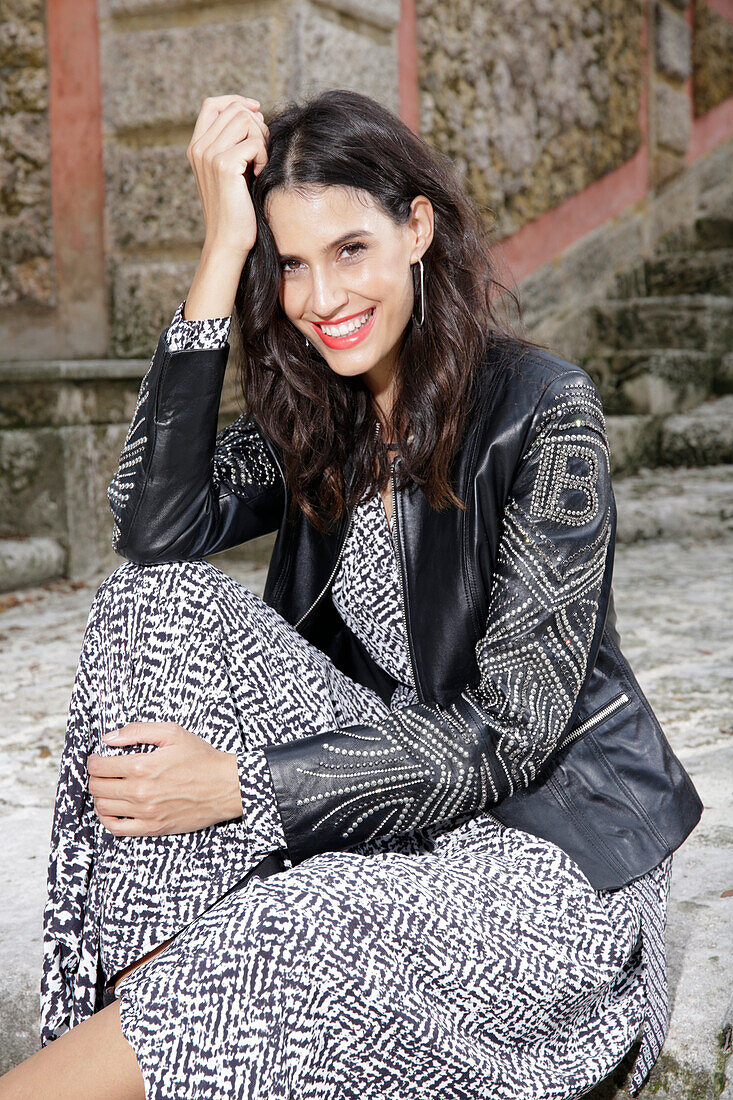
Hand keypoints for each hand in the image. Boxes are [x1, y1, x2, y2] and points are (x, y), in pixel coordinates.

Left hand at [87, 722, 243, 836]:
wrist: (226, 786)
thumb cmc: (202, 759)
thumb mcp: (173, 733)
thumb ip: (138, 731)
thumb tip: (111, 737)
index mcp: (143, 766)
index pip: (100, 766)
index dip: (93, 760)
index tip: (97, 758)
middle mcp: (141, 791)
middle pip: (98, 786)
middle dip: (94, 776)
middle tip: (101, 771)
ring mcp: (146, 812)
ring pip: (104, 806)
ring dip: (99, 795)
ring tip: (107, 787)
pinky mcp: (153, 827)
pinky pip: (117, 828)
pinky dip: (107, 818)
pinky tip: (111, 809)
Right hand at [187, 93, 269, 260]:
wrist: (228, 239)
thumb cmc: (236, 208)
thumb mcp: (233, 169)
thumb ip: (235, 142)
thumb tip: (256, 113)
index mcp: (197, 147)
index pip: (213, 104)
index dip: (236, 101)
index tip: (257, 111)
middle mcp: (199, 147)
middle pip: (234, 109)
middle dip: (256, 124)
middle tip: (262, 150)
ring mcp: (209, 155)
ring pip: (245, 120)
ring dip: (261, 139)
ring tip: (260, 163)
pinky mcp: (224, 165)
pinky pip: (254, 142)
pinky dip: (264, 155)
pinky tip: (259, 174)